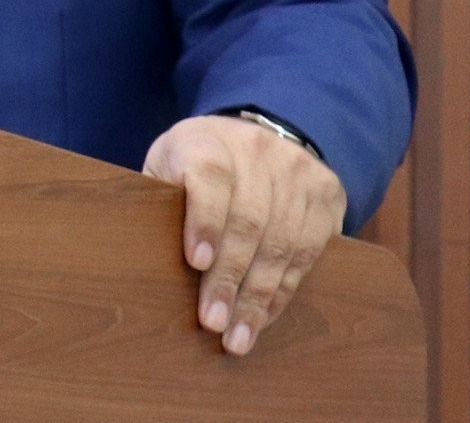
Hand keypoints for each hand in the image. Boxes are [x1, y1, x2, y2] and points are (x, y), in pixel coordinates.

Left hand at [143, 114, 347, 355]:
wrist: (256, 133)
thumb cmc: (195, 160)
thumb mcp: (167, 162)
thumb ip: (158, 198)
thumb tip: (143, 255)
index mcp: (208, 141)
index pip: (210, 178)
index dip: (204, 221)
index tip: (195, 262)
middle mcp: (257, 152)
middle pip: (248, 222)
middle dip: (229, 279)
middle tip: (212, 322)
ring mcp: (297, 173)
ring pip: (282, 243)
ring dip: (258, 297)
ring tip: (238, 336)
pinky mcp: (326, 195)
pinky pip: (307, 253)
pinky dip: (282, 291)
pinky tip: (263, 316)